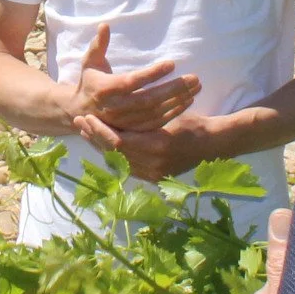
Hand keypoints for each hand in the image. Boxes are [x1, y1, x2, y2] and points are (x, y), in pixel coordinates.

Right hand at [69, 23, 199, 131]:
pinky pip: (156, 124)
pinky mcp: (133, 130)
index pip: (132, 81)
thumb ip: (98, 45)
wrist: (80, 111)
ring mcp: (125, 122)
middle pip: (149, 100)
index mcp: (105, 89)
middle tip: (194, 78)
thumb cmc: (90, 81)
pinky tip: (188, 102)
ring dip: (178, 101)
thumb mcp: (90, 61)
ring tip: (195, 88)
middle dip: (173, 89)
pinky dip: (174, 113)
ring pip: (155, 113)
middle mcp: (115, 108)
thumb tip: (105, 25)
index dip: (152, 74)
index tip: (172, 63)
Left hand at [74, 110, 220, 181]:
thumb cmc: (193, 123)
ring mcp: (154, 174)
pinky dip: (115, 156)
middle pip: (114, 153)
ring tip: (87, 132)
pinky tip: (105, 144)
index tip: (87, 117)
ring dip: (102, 146)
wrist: (214, 144)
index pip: (117, 141)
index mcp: (156, 146)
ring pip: (119, 161)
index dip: (99, 130)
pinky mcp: (155, 178)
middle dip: (95, 137)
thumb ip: (142, 119)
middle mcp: (152, 165)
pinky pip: (129, 167)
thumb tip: (114, 115)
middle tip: (80, 122)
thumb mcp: (166, 116)